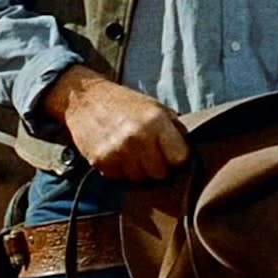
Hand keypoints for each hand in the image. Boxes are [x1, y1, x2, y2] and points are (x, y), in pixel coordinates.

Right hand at [42, 66, 189, 180]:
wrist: (86, 98)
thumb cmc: (126, 104)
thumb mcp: (156, 108)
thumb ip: (174, 130)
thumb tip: (191, 153)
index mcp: (156, 121)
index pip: (180, 159)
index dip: (177, 159)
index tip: (172, 154)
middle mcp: (138, 137)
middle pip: (160, 174)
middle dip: (158, 167)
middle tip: (150, 154)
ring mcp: (117, 151)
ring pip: (139, 179)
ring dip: (138, 170)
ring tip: (132, 152)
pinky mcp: (100, 161)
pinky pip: (119, 178)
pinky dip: (119, 170)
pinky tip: (117, 153)